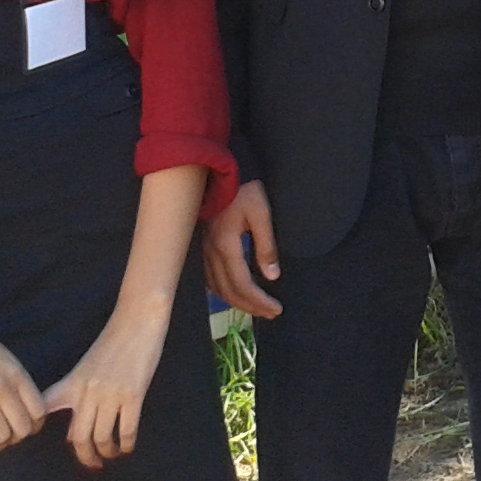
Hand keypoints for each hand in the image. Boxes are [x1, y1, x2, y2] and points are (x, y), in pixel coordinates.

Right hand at [0, 315, 46, 450]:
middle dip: (14, 437)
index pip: (39, 412)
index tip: (22, 426)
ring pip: (0, 437)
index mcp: (18, 376)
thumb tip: (19, 412)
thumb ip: (16, 384)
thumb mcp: (6, 361)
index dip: (33, 425)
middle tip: (2, 433)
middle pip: (22, 429)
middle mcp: (3, 389)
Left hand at [42, 300, 171, 469]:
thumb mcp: (88, 365)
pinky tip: (127, 447)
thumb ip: (78, 393)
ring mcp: (110, 394)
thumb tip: (72, 431)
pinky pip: (126, 429)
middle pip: (78, 436)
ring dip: (107, 451)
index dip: (33, 426)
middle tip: (92, 463)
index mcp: (73, 382)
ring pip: (102, 436)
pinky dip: (126, 443)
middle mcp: (87, 391)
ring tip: (111, 454)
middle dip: (85, 456)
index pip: (46, 407)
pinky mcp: (133, 394)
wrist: (137, 319)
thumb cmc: (114, 341)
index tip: (30, 442)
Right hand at [204, 180, 280, 319]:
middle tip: (271, 312)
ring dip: (236, 301)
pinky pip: (210, 276)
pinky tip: (233, 291)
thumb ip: (266, 246)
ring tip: (255, 307)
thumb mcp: (261, 213)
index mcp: (226, 246)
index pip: (242, 285)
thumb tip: (272, 276)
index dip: (259, 301)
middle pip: (229, 291)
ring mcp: (205, 249)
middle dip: (250, 306)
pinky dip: (223, 290)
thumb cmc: (244, 187)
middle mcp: (211, 252)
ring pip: (217, 287)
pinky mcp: (204, 244)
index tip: (276, 309)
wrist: (218, 169)